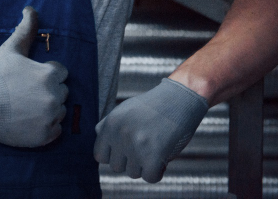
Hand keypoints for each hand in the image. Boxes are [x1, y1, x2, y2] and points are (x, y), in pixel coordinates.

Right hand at [0, 6, 68, 146]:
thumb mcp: (10, 49)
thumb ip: (25, 29)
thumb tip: (31, 9)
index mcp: (49, 75)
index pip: (60, 72)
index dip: (45, 73)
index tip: (29, 78)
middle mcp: (54, 97)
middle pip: (61, 92)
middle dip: (48, 90)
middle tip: (26, 92)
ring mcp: (50, 118)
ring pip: (60, 111)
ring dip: (48, 108)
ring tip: (26, 106)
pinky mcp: (45, 136)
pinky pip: (56, 130)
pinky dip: (46, 126)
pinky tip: (28, 120)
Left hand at [94, 77, 208, 181]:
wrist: (180, 99)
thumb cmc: (152, 107)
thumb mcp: (124, 110)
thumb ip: (108, 125)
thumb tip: (97, 136)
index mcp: (110, 124)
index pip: (99, 156)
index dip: (114, 156)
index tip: (125, 151)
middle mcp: (120, 135)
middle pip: (117, 167)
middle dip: (130, 161)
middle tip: (145, 147)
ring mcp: (136, 146)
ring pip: (133, 173)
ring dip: (144, 165)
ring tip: (154, 147)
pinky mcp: (153, 156)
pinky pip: (150, 178)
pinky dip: (158, 172)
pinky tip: (163, 156)